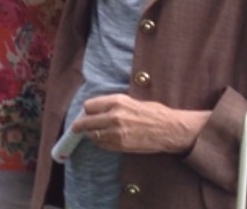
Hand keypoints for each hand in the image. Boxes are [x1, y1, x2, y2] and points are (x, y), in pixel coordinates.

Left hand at [71, 94, 209, 154]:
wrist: (169, 129)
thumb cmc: (153, 113)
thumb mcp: (131, 101)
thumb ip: (112, 105)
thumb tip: (96, 110)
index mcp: (116, 101)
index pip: (88, 106)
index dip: (87, 111)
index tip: (86, 114)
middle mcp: (113, 115)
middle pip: (85, 122)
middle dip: (80, 125)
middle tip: (76, 128)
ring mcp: (116, 132)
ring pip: (92, 135)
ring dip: (92, 135)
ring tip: (97, 133)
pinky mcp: (120, 145)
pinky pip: (102, 145)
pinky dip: (101, 143)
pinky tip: (108, 140)